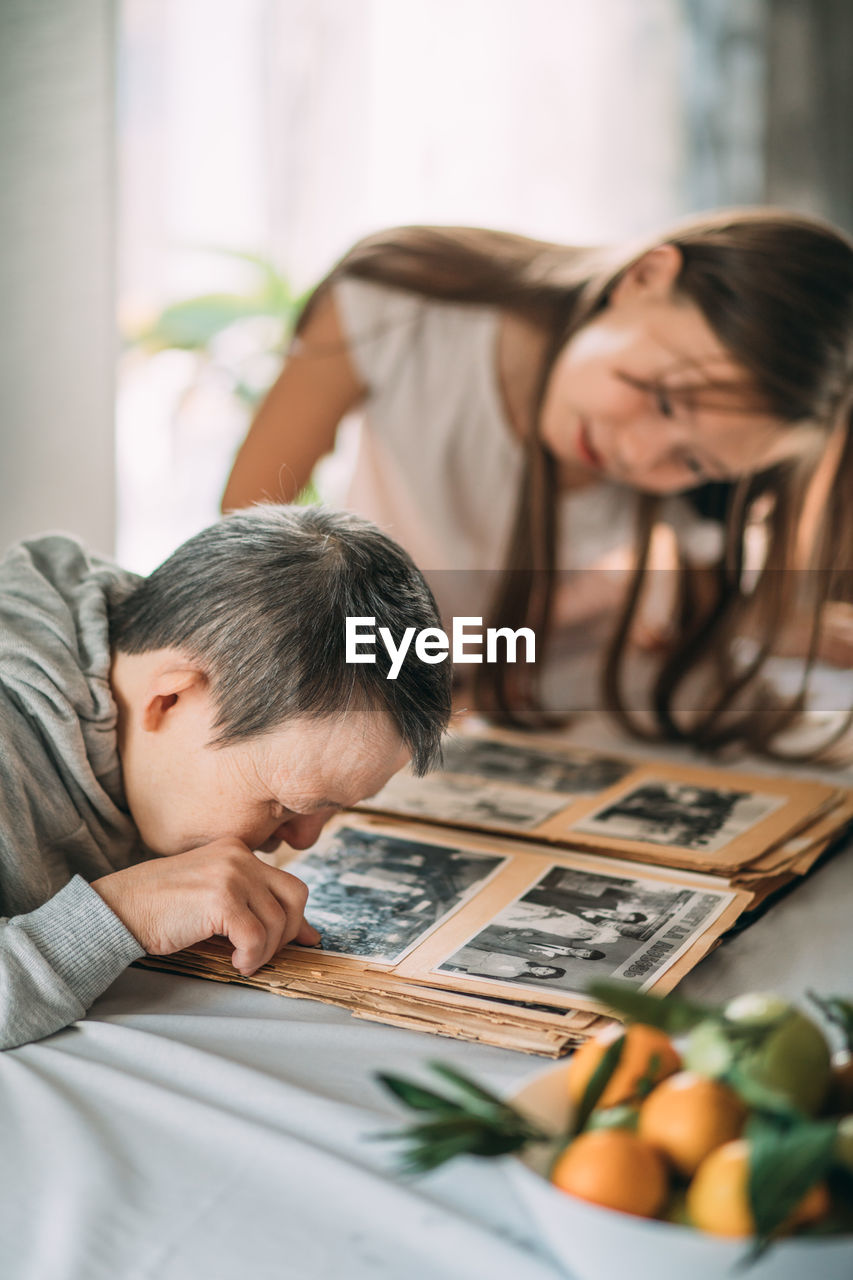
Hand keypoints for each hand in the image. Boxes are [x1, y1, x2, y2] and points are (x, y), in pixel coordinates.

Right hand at [92, 838, 320, 974]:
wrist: (118, 909)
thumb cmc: (161, 909)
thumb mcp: (214, 898)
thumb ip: (255, 906)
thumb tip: (308, 935)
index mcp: (237, 850)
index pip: (288, 883)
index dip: (296, 918)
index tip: (299, 942)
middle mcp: (238, 856)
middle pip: (295, 896)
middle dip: (288, 932)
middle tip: (264, 953)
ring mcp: (231, 875)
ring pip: (277, 922)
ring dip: (265, 951)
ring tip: (243, 961)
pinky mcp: (220, 899)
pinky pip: (256, 937)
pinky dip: (252, 957)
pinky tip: (235, 962)